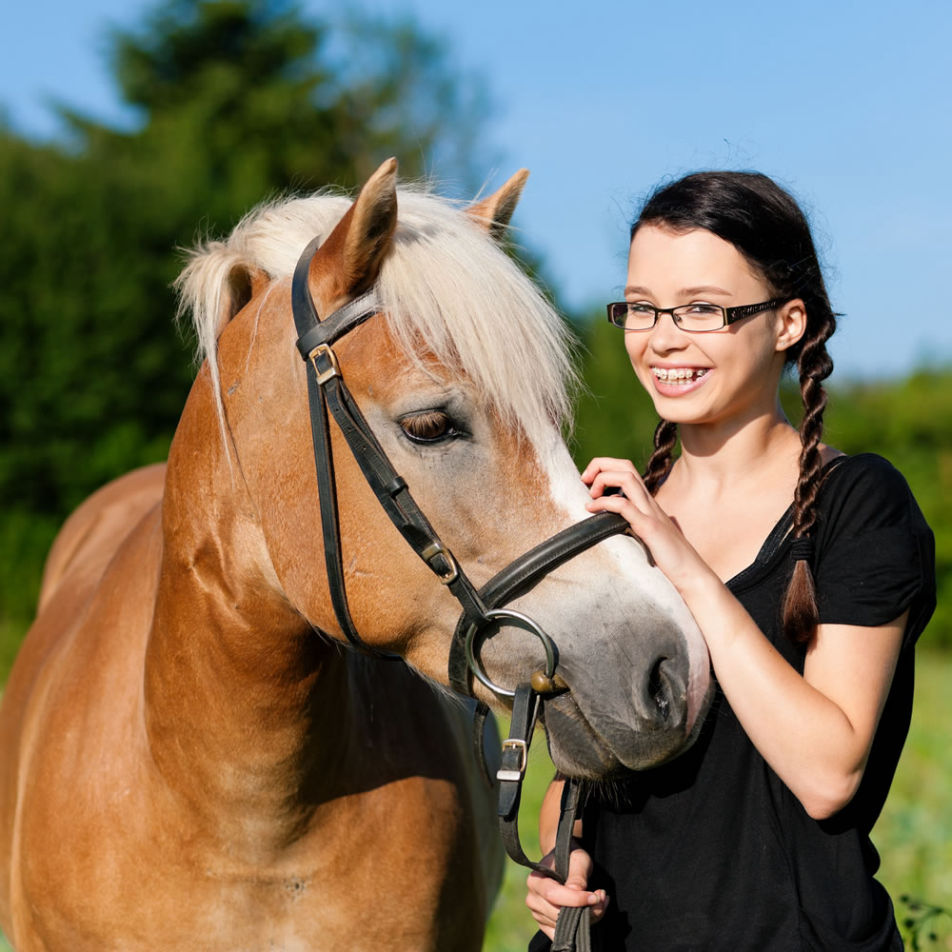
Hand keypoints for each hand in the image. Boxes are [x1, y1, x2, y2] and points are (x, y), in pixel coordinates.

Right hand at [525, 845, 607, 939]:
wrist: (563, 864)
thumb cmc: (570, 858)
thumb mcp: (577, 859)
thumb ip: (577, 874)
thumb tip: (575, 891)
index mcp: (536, 879)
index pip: (553, 895)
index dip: (575, 899)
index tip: (595, 896)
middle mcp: (533, 898)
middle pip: (558, 914)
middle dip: (585, 910)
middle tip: (602, 898)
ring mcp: (538, 914)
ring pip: (562, 927)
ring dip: (586, 918)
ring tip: (600, 903)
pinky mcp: (545, 925)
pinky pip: (562, 934)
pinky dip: (579, 929)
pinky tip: (591, 914)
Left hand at [580, 457, 710, 593]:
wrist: (691, 572)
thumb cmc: (670, 556)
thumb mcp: (648, 532)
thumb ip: (635, 520)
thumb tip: (618, 516)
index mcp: (647, 501)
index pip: (627, 469)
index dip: (605, 468)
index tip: (589, 482)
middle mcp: (649, 502)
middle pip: (625, 466)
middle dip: (601, 465)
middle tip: (585, 480)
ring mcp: (650, 513)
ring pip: (627, 478)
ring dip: (603, 479)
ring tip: (590, 495)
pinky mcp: (649, 528)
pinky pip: (625, 506)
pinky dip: (605, 503)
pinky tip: (593, 509)